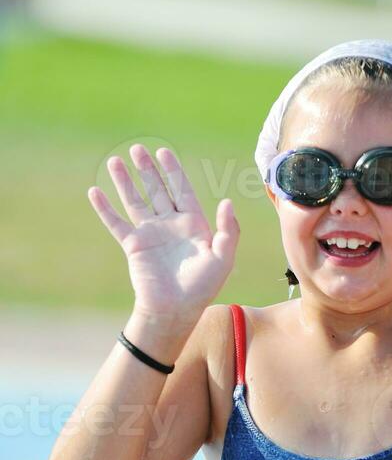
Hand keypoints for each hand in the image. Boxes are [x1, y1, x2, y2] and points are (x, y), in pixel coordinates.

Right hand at [88, 144, 239, 320]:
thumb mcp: (223, 258)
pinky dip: (105, 208)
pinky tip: (94, 191)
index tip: (164, 152)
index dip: (173, 171)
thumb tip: (227, 202)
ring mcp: (150, 234)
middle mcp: (170, 225)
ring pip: (135, 201)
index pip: (182, 190)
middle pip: (157, 190)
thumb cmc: (202, 287)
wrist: (175, 310)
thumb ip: (227, 230)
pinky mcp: (133, 245)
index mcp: (192, 224)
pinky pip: (116, 223)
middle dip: (148, 170)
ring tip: (115, 161)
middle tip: (138, 149)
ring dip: (124, 181)